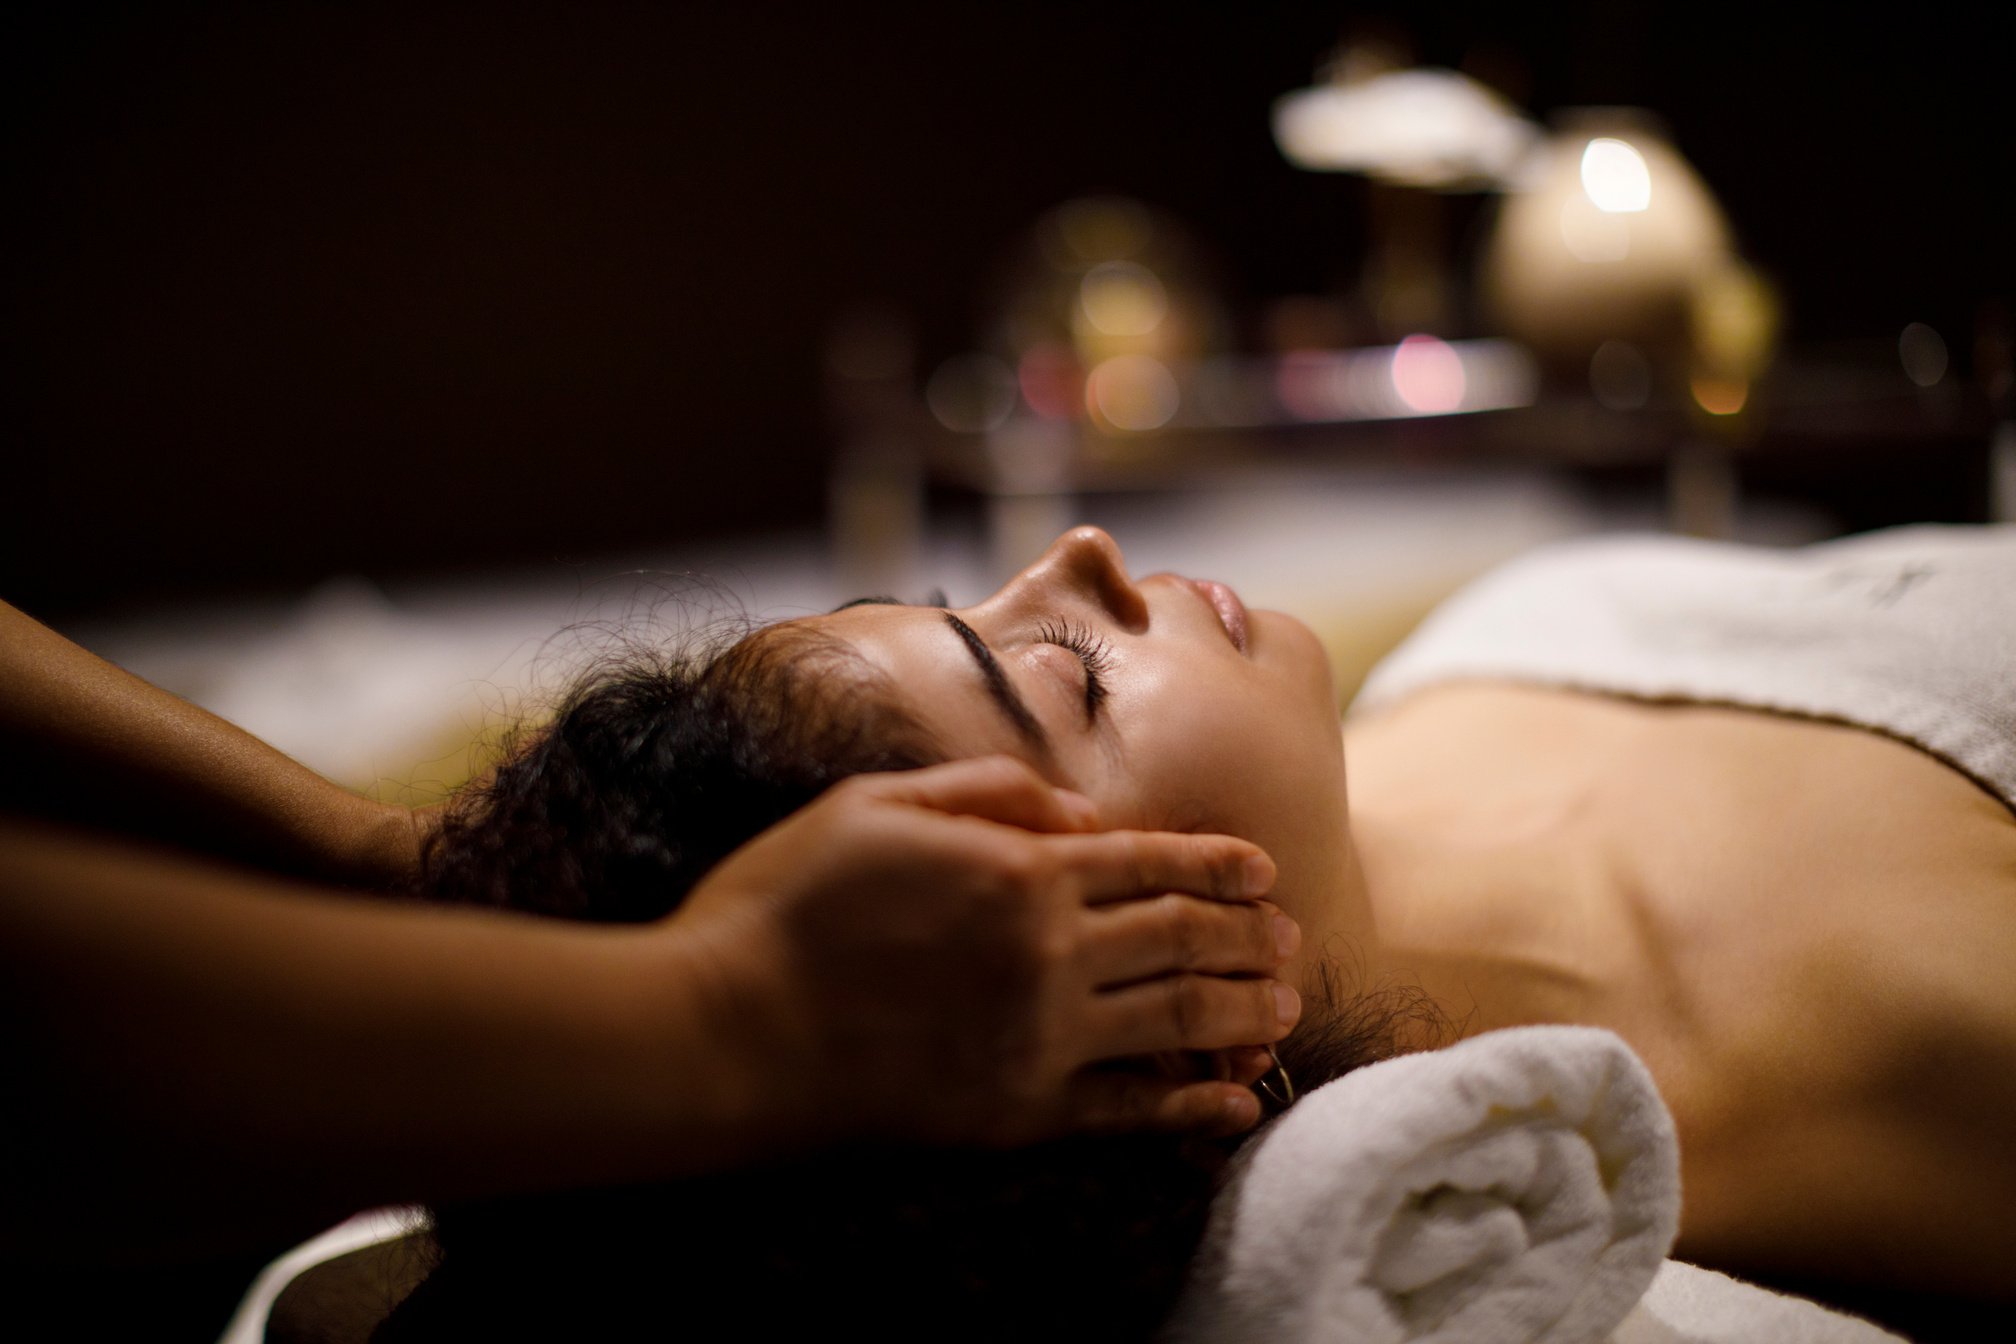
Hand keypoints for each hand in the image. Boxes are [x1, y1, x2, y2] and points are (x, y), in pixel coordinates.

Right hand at [673, 756, 1300, 1148]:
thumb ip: (988, 793)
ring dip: (1242, 1010)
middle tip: (1292, 939)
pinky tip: (1235, 1103)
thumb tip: (1079, 811)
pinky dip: (1193, 1107)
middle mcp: (1047, 953)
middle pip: (1181, 937)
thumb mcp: (875, 804)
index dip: (1216, 865)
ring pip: (1176, 1019)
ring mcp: (1038, 1040)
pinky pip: (1131, 1113)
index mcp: (1017, 870)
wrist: (721, 1031)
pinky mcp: (1016, 1115)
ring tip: (1284, 1007)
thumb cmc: (781, 903)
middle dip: (1248, 934)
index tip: (1263, 870)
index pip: (1148, 860)